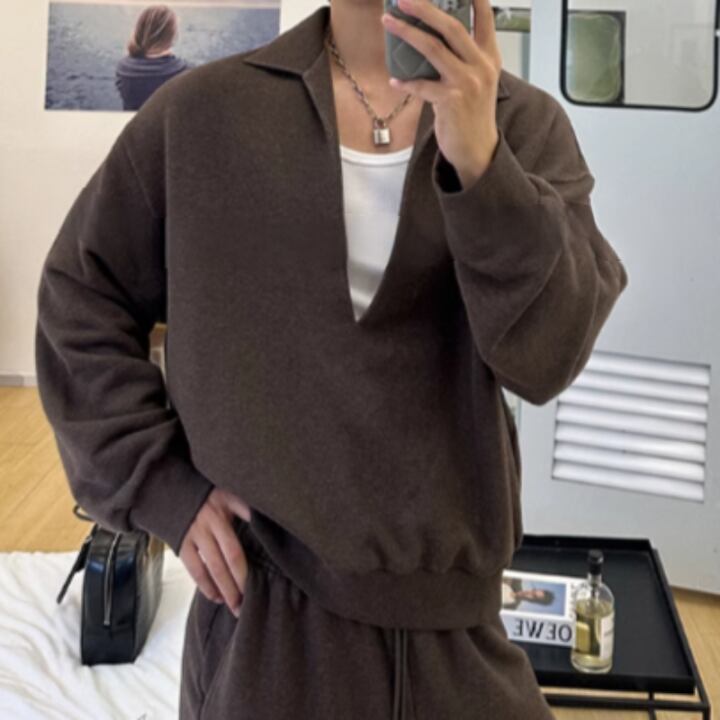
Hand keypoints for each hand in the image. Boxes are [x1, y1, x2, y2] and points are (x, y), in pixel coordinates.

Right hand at [179, 487, 251, 616]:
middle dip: (238, 585)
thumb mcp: (230, 493)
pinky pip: (193, 569)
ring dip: (223, 590)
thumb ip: (246, 508)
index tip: (258, 584)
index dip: (245, 569)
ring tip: (234, 606)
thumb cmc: (209, 493)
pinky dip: (204, 585)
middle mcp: (209, 524)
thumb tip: (269, 523)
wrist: (174, 489)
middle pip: (227, 561)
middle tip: (247, 605)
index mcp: (225, 510)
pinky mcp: (181, 543)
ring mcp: (193, 534)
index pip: (238, 546)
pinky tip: (215, 597)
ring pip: (211, 568)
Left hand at [381, 0, 501, 187]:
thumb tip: (430, 37)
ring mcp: (467, 83)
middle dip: (425, 8)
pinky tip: (395, 81)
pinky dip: (405, 82)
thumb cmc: (472, 114)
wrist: (477, 149)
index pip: (484, 17)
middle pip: (452, 27)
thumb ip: (462, 58)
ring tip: (388, 22)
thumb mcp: (476, 80)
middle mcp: (481, 66)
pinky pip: (421, 85)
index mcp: (489, 57)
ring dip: (407, 33)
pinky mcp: (451, 102)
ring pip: (433, 49)